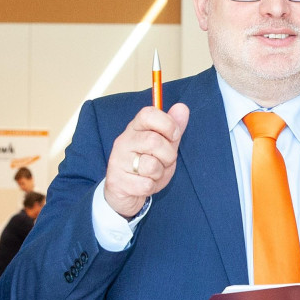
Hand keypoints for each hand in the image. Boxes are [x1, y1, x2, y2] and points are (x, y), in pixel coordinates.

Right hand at [102, 103, 190, 218]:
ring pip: (151, 165)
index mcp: (135, 128)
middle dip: (168, 155)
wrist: (126, 192)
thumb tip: (182, 108)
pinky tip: (144, 185)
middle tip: (165, 161)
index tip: (174, 136)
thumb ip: (173, 128)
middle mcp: (123, 141)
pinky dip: (151, 187)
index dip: (167, 124)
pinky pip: (145, 185)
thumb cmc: (146, 165)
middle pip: (154, 141)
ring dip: (159, 173)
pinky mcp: (117, 181)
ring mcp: (118, 161)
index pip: (148, 114)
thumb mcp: (164, 145)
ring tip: (153, 174)